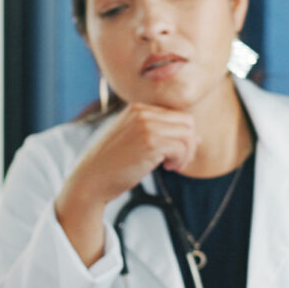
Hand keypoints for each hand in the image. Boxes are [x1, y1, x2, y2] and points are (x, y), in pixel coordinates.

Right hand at [53, 103, 198, 265]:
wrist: (91, 179)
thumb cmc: (112, 164)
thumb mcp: (132, 139)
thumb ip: (157, 133)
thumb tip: (197, 137)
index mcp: (137, 108)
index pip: (176, 115)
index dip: (183, 135)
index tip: (176, 154)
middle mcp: (142, 112)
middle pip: (186, 121)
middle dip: (189, 143)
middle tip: (178, 162)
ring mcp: (146, 125)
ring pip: (188, 134)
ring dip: (186, 153)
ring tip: (173, 166)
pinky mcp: (150, 142)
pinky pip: (182, 147)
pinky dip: (180, 160)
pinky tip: (167, 168)